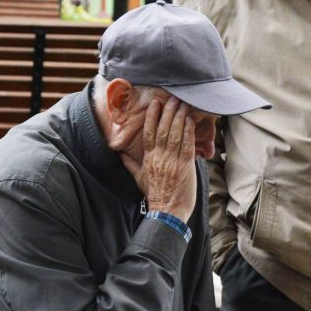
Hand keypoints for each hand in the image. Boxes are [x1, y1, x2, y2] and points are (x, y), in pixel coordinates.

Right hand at [137, 96, 196, 222]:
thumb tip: (119, 154)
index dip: (152, 117)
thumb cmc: (155, 195)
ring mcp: (172, 161)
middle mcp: (159, 157)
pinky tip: (190, 121)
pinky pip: (187, 145)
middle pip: (162, 130)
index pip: (148, 133)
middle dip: (167, 112)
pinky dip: (188, 132)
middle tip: (172, 98)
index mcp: (148, 159)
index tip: (155, 104)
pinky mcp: (185, 166)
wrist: (167, 212)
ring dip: (179, 118)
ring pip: (175, 134)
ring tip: (182, 104)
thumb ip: (130, 164)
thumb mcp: (138, 178)